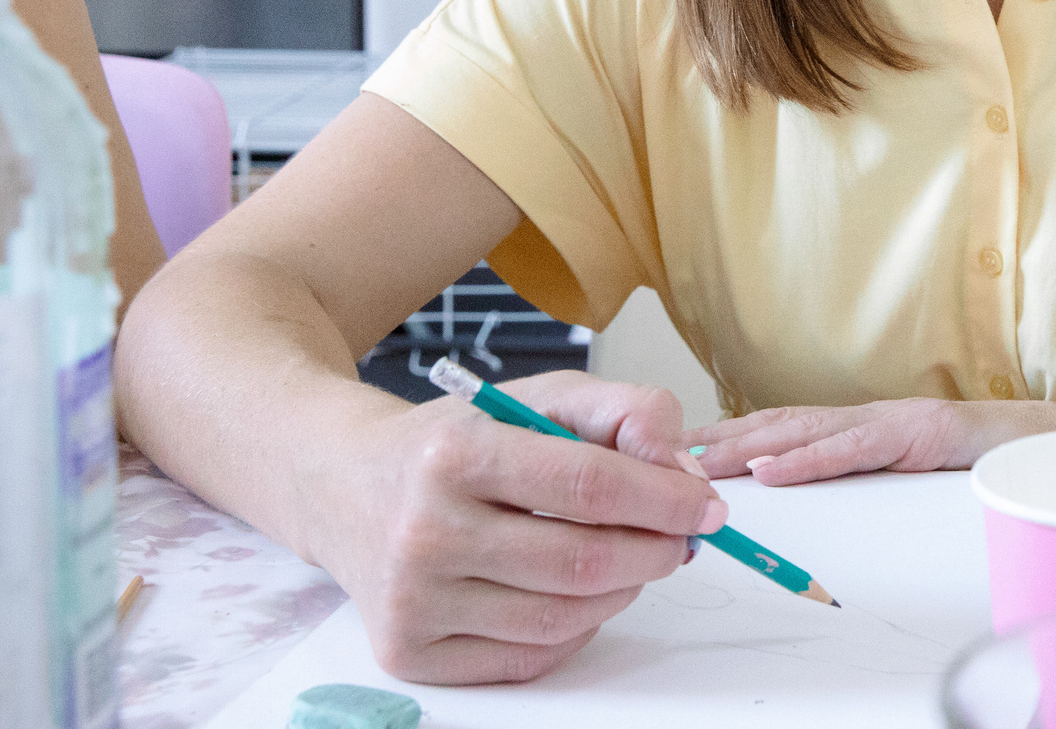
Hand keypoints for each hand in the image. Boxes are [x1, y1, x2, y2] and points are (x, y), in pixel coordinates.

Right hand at [300, 371, 728, 683]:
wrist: (346, 488)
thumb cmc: (458, 442)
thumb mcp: (539, 399)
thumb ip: (626, 413)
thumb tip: (684, 471)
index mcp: (455, 455)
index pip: (589, 485)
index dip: (665, 499)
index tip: (709, 506)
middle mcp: (424, 532)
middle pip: (582, 561)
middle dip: (656, 551)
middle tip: (681, 538)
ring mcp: (411, 602)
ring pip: (563, 617)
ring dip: (623, 591)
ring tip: (632, 557)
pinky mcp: (408, 654)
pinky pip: (528, 657)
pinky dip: (577, 628)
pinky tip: (578, 591)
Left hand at [685, 397, 1055, 484]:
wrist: (1048, 440)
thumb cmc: (981, 457)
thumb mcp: (910, 467)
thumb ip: (866, 471)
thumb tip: (814, 487)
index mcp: (863, 425)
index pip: (785, 426)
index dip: (732, 432)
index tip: (681, 445)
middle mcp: (869, 414)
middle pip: (781, 422)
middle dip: (723, 437)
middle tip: (667, 451)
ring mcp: (892, 420)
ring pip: (807, 430)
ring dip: (749, 445)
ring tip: (702, 461)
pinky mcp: (917, 433)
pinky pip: (853, 448)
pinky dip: (808, 459)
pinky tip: (771, 469)